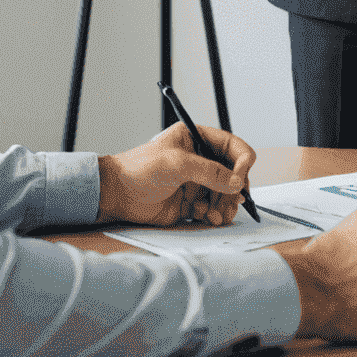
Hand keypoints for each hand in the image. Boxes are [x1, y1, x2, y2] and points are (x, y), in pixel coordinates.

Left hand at [97, 123, 256, 226]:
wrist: (116, 194)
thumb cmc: (140, 169)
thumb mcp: (177, 164)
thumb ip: (210, 172)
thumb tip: (237, 182)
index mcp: (197, 139)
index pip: (231, 146)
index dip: (241, 161)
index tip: (240, 178)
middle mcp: (199, 160)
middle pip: (232, 173)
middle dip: (234, 188)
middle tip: (233, 202)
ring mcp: (195, 182)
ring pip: (224, 193)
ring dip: (225, 204)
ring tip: (218, 214)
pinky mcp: (189, 202)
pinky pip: (210, 208)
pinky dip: (212, 214)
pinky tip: (203, 216)